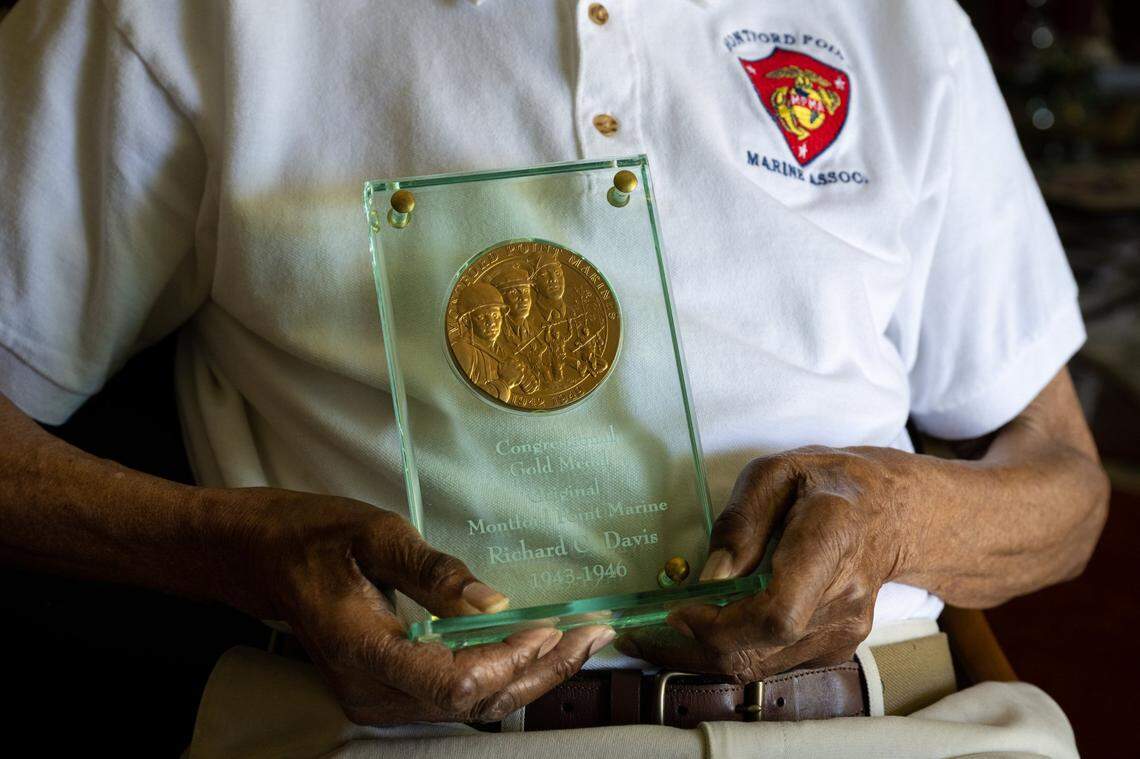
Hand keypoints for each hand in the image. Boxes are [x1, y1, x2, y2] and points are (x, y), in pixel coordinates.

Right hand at [209, 488, 614, 724]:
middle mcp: (372, 692)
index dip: (509, 661)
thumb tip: (499, 605)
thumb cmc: (316, 536)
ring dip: (530, 674)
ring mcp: (377, 700)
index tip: (553, 625)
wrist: (264, 559)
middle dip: (541, 670)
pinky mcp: (387, 694)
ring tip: (583, 639)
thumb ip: (435, 573)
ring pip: (470, 707)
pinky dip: (503, 674)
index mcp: (364, 652)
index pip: (453, 684)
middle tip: (595, 633)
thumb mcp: (376, 535)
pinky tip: (537, 648)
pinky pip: (455, 698)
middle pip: (473, 704)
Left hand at [615, 446, 915, 680]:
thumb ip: (741, 522)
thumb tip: (711, 578)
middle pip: (760, 649)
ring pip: (760, 664)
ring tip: (659, 631)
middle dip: (691, 647)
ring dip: (702, 653)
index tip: (678, 609)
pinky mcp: (836, 646)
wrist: (892, 513)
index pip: (777, 613)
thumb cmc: (826, 483)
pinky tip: (703, 629)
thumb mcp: (776, 473)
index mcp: (829, 540)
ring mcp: (844, 630)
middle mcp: (843, 597)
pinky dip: (730, 652)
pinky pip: (772, 662)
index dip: (721, 625)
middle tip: (639, 633)